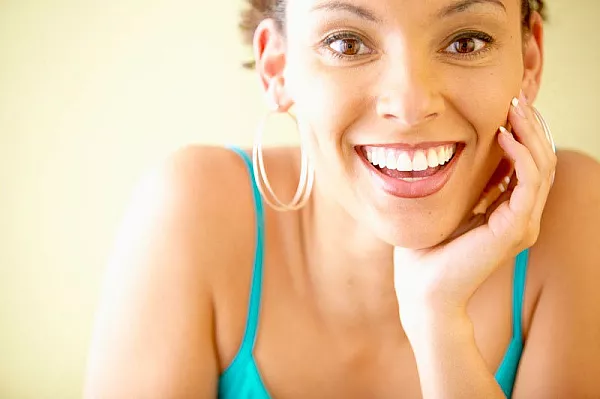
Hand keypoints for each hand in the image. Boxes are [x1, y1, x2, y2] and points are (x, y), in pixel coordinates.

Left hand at [394, 92, 556, 334]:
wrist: (422, 285)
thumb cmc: (429, 247)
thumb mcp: (452, 204)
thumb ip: (469, 182)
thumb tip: (468, 147)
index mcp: (509, 211)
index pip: (530, 164)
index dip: (524, 133)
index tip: (508, 106)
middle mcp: (522, 217)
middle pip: (543, 161)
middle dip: (532, 126)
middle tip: (516, 98)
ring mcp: (522, 224)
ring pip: (542, 167)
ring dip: (530, 133)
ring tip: (514, 107)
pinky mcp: (514, 229)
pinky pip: (529, 182)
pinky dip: (521, 154)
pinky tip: (503, 134)